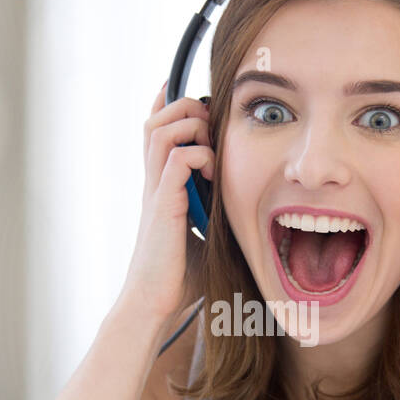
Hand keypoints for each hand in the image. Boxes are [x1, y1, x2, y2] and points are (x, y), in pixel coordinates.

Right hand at [120, 79, 214, 320]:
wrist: (154, 302)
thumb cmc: (178, 276)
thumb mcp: (204, 236)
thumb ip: (216, 215)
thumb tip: (246, 212)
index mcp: (161, 185)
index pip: (157, 131)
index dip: (170, 105)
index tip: (194, 97)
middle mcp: (154, 182)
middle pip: (155, 119)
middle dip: (184, 107)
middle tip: (210, 122)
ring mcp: (156, 192)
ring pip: (161, 130)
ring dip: (190, 126)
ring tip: (209, 143)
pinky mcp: (163, 205)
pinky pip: (178, 159)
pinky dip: (198, 155)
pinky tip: (211, 173)